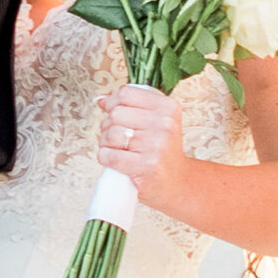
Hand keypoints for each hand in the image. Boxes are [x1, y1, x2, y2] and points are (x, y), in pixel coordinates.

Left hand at [99, 83, 195, 216]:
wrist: (176, 184)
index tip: (112, 112)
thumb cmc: (162, 152)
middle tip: (116, 137)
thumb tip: (100, 100)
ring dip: (105, 143)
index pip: (127, 94)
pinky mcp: (146, 166)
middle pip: (116, 114)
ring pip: (110, 134)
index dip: (112, 102)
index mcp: (168, 108)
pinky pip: (109, 155)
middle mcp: (165, 124)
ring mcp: (156, 145)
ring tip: (116, 149)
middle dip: (108, 126)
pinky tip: (113, 160)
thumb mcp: (156, 123)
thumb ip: (132, 107)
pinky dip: (105, 157)